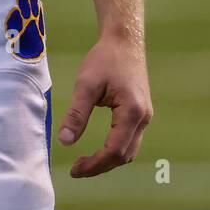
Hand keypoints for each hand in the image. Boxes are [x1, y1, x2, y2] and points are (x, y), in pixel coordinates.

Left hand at [57, 34, 152, 177]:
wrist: (124, 41)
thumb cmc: (105, 59)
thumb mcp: (86, 84)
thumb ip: (76, 114)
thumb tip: (65, 142)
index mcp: (132, 112)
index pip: (114, 151)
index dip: (94, 164)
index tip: (75, 169)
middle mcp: (143, 118)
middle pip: (124, 155)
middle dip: (101, 166)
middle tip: (77, 168)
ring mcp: (145, 116)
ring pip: (130, 150)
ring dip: (109, 160)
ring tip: (85, 161)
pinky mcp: (141, 112)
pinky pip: (131, 140)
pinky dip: (116, 149)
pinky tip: (100, 147)